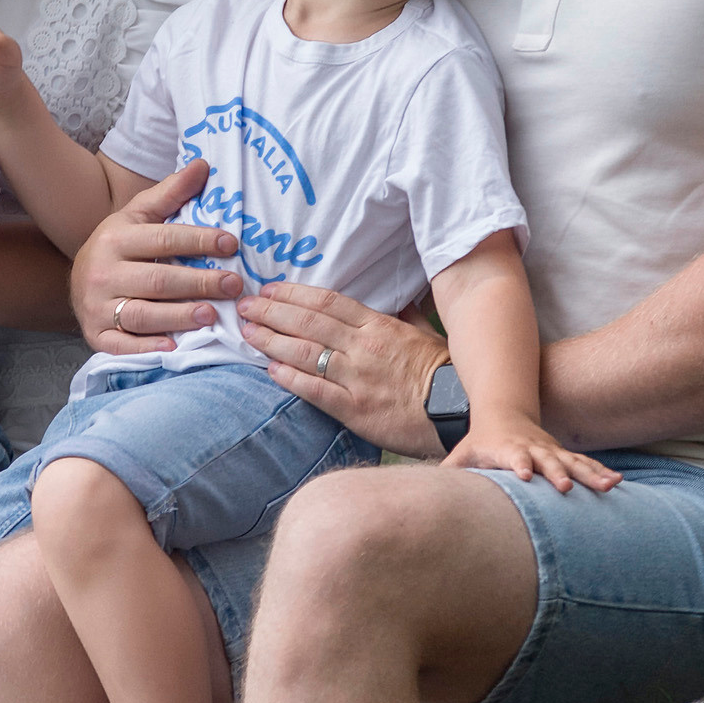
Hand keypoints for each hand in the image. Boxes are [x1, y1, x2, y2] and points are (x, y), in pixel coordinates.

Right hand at [70, 159, 242, 352]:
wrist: (79, 280)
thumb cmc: (120, 246)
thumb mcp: (139, 215)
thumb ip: (171, 193)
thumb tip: (203, 165)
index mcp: (115, 238)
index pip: (163, 239)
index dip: (199, 241)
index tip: (231, 244)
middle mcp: (102, 272)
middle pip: (156, 280)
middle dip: (198, 282)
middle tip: (234, 285)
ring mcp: (97, 307)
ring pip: (141, 314)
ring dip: (179, 317)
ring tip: (212, 315)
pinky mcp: (95, 335)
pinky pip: (121, 345)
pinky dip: (147, 347)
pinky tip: (174, 347)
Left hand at [237, 282, 449, 452]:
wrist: (458, 412)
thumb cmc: (444, 374)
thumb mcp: (426, 335)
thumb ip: (406, 317)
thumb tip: (400, 301)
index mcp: (379, 326)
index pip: (327, 302)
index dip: (293, 294)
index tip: (269, 289)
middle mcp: (364, 347)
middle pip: (308, 322)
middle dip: (271, 312)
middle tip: (245, 306)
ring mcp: (358, 378)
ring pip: (305, 352)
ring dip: (271, 341)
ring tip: (247, 333)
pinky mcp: (355, 409)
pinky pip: (315, 390)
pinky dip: (290, 378)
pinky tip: (270, 370)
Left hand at [444, 413, 621, 494]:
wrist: (504, 412)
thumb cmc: (480, 440)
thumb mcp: (462, 452)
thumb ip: (449, 470)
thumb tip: (424, 490)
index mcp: (508, 449)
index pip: (514, 457)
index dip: (519, 465)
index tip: (524, 476)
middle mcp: (532, 449)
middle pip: (547, 461)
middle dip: (557, 474)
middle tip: (565, 488)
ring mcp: (550, 451)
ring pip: (573, 463)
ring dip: (590, 475)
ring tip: (609, 487)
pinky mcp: (562, 456)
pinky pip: (584, 465)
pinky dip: (600, 473)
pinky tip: (617, 484)